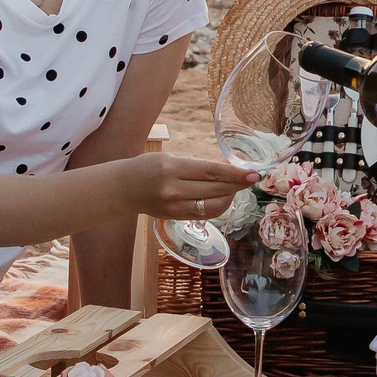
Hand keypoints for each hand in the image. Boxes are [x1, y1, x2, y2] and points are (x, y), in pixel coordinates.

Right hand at [123, 152, 256, 219]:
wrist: (123, 189)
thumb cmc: (147, 167)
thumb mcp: (169, 158)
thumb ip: (195, 165)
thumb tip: (227, 169)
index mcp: (172, 169)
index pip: (211, 172)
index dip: (235, 173)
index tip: (253, 173)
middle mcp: (173, 190)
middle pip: (215, 189)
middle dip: (237, 185)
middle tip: (252, 179)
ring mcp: (175, 207)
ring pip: (213, 206)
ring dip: (230, 197)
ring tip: (236, 188)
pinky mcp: (175, 218)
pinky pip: (204, 214)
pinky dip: (218, 206)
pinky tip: (223, 197)